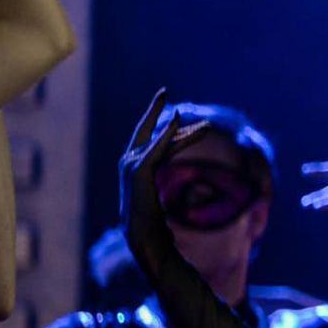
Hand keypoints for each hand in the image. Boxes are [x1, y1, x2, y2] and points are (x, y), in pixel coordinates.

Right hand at [118, 89, 180, 272]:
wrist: (141, 235)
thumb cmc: (151, 221)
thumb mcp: (157, 194)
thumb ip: (158, 180)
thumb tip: (170, 176)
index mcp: (134, 166)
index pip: (147, 138)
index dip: (156, 121)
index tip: (168, 109)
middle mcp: (130, 162)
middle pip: (147, 131)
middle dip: (154, 110)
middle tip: (164, 92)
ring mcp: (133, 165)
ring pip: (161, 139)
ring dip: (181, 129)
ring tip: (198, 118)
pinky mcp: (140, 170)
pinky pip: (158, 147)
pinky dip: (167, 133)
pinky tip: (176, 121)